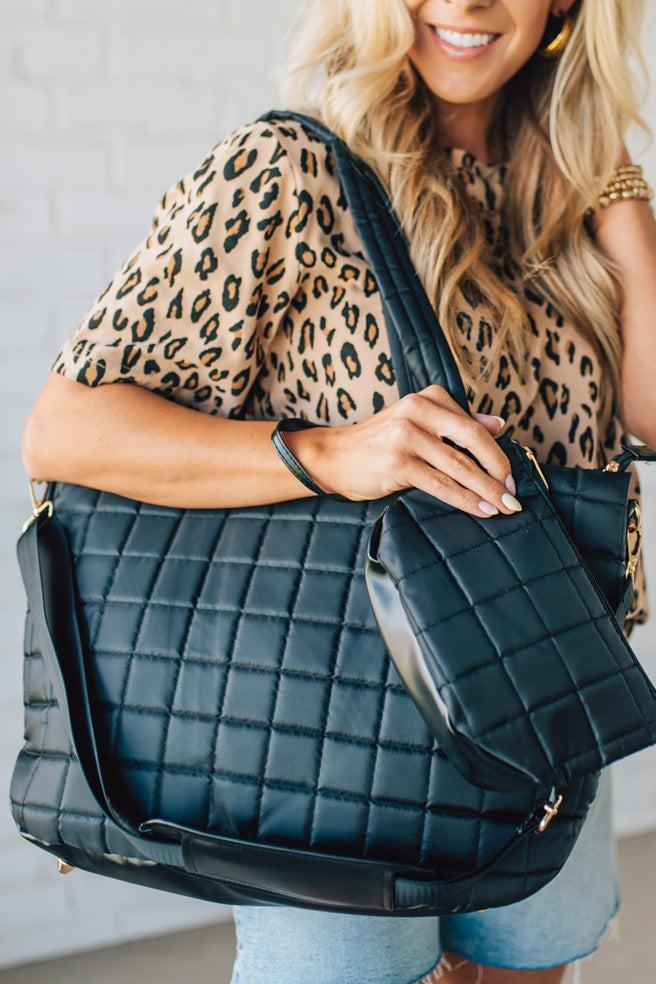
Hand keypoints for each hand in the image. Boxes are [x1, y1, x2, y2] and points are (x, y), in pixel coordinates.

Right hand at [285, 384, 520, 517]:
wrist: (332, 456)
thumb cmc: (378, 444)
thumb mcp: (417, 424)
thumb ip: (456, 423)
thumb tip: (499, 424)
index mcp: (428, 398)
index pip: (475, 426)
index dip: (498, 454)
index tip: (511, 477)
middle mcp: (418, 410)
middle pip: (474, 441)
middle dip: (498, 472)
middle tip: (513, 495)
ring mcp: (406, 435)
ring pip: (460, 466)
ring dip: (487, 490)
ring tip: (503, 507)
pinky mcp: (398, 462)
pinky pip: (441, 484)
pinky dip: (465, 499)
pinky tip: (480, 510)